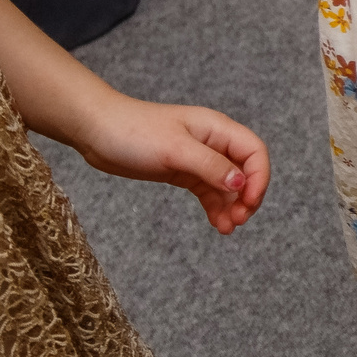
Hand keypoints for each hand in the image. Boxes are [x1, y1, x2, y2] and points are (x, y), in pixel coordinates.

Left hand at [70, 95, 270, 233]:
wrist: (97, 132)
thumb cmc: (134, 132)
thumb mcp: (175, 149)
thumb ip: (210, 166)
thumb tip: (241, 183)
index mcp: (217, 129)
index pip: (254, 151)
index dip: (259, 177)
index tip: (249, 202)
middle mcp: (213, 142)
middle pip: (245, 170)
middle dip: (247, 196)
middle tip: (239, 220)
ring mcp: (198, 158)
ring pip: (227, 185)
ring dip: (232, 206)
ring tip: (227, 228)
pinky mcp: (182, 172)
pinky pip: (208, 191)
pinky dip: (216, 207)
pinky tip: (216, 223)